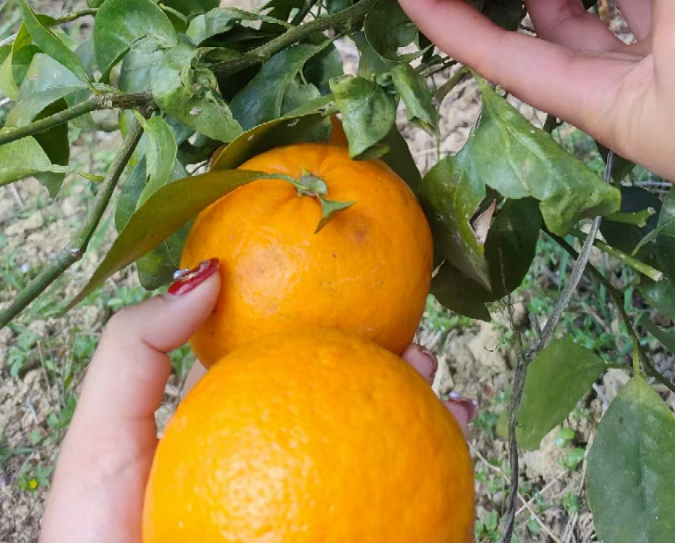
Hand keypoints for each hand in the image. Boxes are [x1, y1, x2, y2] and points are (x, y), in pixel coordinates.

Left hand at [41, 260, 473, 542]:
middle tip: (421, 349)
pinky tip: (458, 467)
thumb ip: (137, 350)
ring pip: (388, 462)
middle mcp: (281, 473)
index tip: (368, 302)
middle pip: (351, 407)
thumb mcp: (100, 443)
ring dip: (431, 426)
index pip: (290, 368)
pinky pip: (401, 525)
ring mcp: (314, 510)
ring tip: (450, 399)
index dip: (333, 331)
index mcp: (231, 438)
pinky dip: (440, 500)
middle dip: (397, 372)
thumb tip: (209, 272)